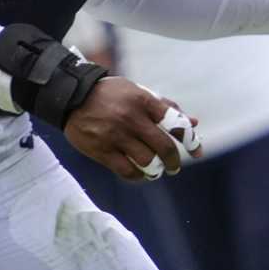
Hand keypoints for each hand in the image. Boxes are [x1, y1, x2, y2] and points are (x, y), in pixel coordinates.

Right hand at [63, 77, 197, 181]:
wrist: (71, 95)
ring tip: (156, 170)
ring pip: (147, 162)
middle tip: (174, 167)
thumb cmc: (112, 95)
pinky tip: (140, 174)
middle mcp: (131, 118)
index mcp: (144, 101)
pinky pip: (126, 170)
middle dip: (174, 161)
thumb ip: (166, 107)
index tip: (196, 152)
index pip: (175, 124)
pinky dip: (138, 176)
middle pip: (164, 147)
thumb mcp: (139, 93)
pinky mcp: (101, 149)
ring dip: (156, 170)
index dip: (190, 141)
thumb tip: (194, 124)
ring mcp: (115, 135)